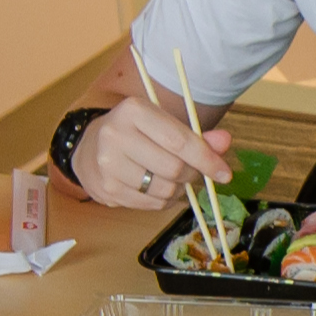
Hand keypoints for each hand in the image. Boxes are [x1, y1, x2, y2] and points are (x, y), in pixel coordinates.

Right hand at [69, 93, 232, 210]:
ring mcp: (108, 164)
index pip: (179, 141)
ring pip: (164, 189)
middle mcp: (116, 135)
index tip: (225, 173)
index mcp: (134, 111)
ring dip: (178, 189)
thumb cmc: (136, 133)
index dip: (207, 160)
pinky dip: (164, 200)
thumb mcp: (163, 124)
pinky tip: (156, 187)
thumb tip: (225, 142)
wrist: (91, 148)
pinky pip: (152, 203)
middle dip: (192, 174)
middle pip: (174, 168)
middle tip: (193, 172)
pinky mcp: (107, 188)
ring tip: (172, 178)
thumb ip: (195, 135)